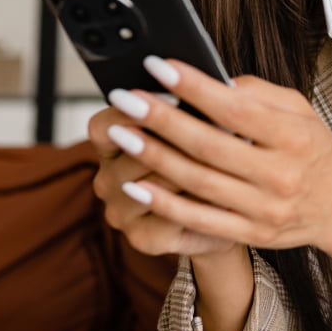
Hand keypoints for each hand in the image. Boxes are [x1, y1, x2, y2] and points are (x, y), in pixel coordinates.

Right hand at [87, 104, 239, 258]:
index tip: (175, 95)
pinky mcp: (142, 238)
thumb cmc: (209, 161)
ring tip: (227, 153)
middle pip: (132, 152)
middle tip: (219, 121)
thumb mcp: (198, 129)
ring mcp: (120, 212)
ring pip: (153, 182)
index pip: (104, 125)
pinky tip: (223, 188)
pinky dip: (198, 200)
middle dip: (177, 134)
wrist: (227, 215)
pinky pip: (168, 214)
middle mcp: (107, 180)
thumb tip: (213, 92)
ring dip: (191, 167)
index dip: (135, 110)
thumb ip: (192, 112)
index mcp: (111, 146)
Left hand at [107, 57, 331, 270]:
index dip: (194, 87)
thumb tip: (208, 80)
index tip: (157, 66)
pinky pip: (199, 220)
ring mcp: (265, 209)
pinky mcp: (251, 234)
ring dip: (153, 157)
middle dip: (160, 120)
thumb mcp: (299, 110)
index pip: (236, 109)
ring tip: (120, 134)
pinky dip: (164, 204)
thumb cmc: (313, 149)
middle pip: (209, 146)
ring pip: (198, 183)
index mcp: (294, 136)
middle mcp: (281, 174)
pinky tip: (135, 186)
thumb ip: (257, 93)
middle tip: (124, 99)